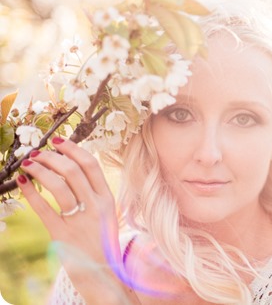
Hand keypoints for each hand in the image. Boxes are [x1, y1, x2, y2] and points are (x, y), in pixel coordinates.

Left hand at [17, 137, 136, 303]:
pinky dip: (30, 191)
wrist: (104, 274)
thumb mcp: (105, 215)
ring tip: (28, 164)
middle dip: (52, 157)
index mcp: (107, 198)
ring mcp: (80, 220)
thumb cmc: (101, 242)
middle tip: (38, 153)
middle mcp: (96, 206)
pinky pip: (43, 208)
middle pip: (73, 170)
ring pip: (58, 185)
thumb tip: (70, 169)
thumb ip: (93, 194)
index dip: (73, 148)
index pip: (90, 165)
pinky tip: (21, 182)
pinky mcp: (62, 234)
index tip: (59, 140)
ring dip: (40, 170)